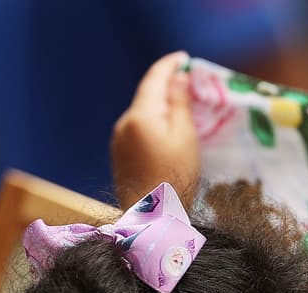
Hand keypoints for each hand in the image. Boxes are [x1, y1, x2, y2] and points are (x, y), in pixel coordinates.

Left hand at [111, 51, 199, 208]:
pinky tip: (167, 133)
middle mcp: (124, 123)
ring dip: (160, 107)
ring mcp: (118, 140)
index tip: (184, 58)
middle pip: (146, 96)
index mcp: (140, 115)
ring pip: (142, 114)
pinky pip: (138, 130)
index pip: (154, 79)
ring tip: (182, 109)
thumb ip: (180, 104)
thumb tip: (178, 78)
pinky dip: (153, 124)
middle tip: (188, 82)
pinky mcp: (119, 156)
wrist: (150, 219)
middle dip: (166, 86)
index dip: (170, 65)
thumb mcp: (185, 137)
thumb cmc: (174, 178)